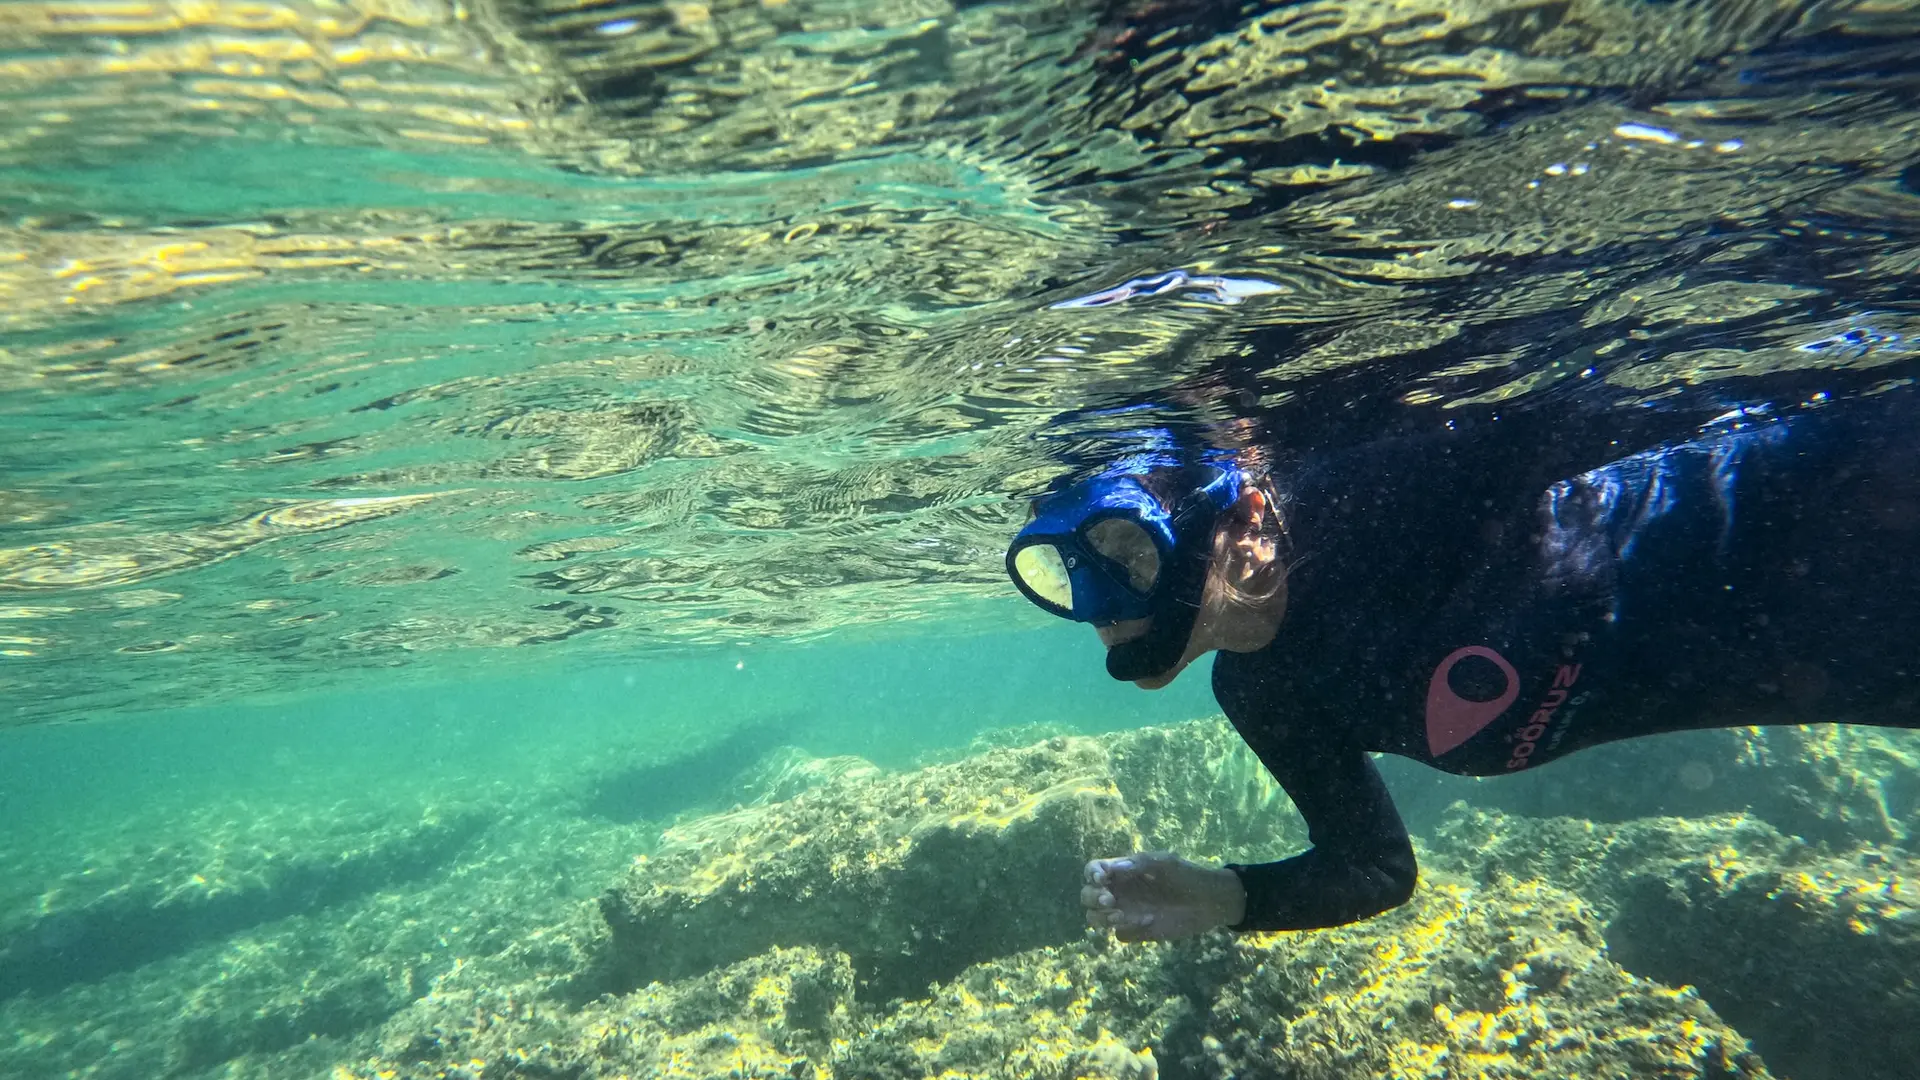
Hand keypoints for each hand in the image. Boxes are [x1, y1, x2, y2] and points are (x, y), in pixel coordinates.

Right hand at [1080, 851, 1247, 941]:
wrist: (1210, 902)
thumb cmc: (1187, 876)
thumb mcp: (1165, 863)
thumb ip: (1138, 864)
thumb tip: (1112, 869)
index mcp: (1122, 871)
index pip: (1093, 870)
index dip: (1092, 874)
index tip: (1103, 880)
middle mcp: (1119, 891)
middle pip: (1087, 896)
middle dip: (1093, 899)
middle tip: (1111, 902)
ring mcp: (1126, 912)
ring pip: (1096, 918)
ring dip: (1101, 919)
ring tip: (1121, 916)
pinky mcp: (1137, 931)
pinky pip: (1120, 934)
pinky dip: (1127, 930)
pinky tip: (1149, 922)